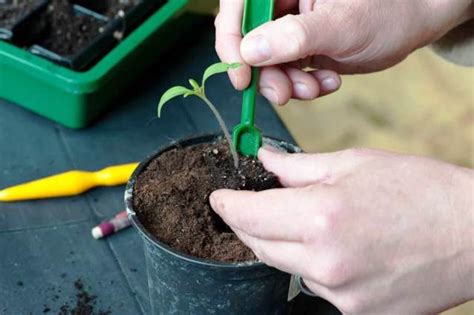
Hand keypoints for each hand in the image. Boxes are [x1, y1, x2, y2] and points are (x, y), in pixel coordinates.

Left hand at [210, 147, 473, 313]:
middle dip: (249, 223)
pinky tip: (338, 246)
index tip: (219, 199)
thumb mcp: (354, 163)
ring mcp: (340, 293)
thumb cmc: (420, 190)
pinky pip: (316, 284)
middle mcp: (325, 262)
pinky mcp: (355, 312)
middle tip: (252, 205)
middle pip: (259, 245)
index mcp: (321, 217)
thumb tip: (265, 161)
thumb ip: (298, 166)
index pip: (248, 216)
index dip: (228, 206)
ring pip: (286, 266)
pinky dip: (314, 264)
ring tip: (311, 221)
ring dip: (284, 243)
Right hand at [215, 0, 472, 104]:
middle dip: (266, 73)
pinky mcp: (299, 47)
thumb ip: (294, 37)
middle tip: (284, 94)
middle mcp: (282, 2)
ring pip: (266, 62)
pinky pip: (286, 72)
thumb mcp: (341, 25)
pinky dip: (302, 85)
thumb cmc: (387, 12)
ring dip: (287, 83)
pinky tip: (328, 82)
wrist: (414, 25)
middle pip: (248, 39)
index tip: (241, 75)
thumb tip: (249, 52)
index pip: (238, 5)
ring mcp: (289, 26)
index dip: (230, 39)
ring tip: (316, 88)